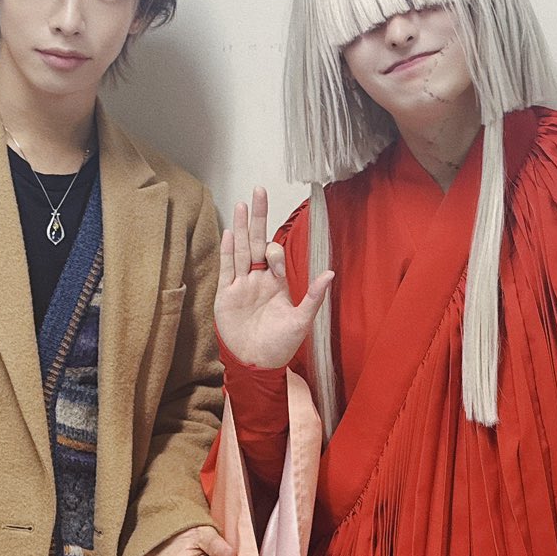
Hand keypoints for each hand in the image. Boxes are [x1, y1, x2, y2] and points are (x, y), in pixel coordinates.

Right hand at [215, 186, 333, 368]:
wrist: (256, 364)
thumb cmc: (280, 345)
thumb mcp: (302, 321)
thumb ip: (314, 297)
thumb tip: (331, 273)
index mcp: (276, 284)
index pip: (275, 256)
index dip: (275, 253)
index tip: (275, 260)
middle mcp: (258, 280)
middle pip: (256, 242)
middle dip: (257, 218)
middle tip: (258, 191)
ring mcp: (241, 286)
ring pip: (240, 250)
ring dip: (240, 228)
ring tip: (240, 204)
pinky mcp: (226, 295)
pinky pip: (226, 270)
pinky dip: (227, 252)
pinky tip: (228, 233)